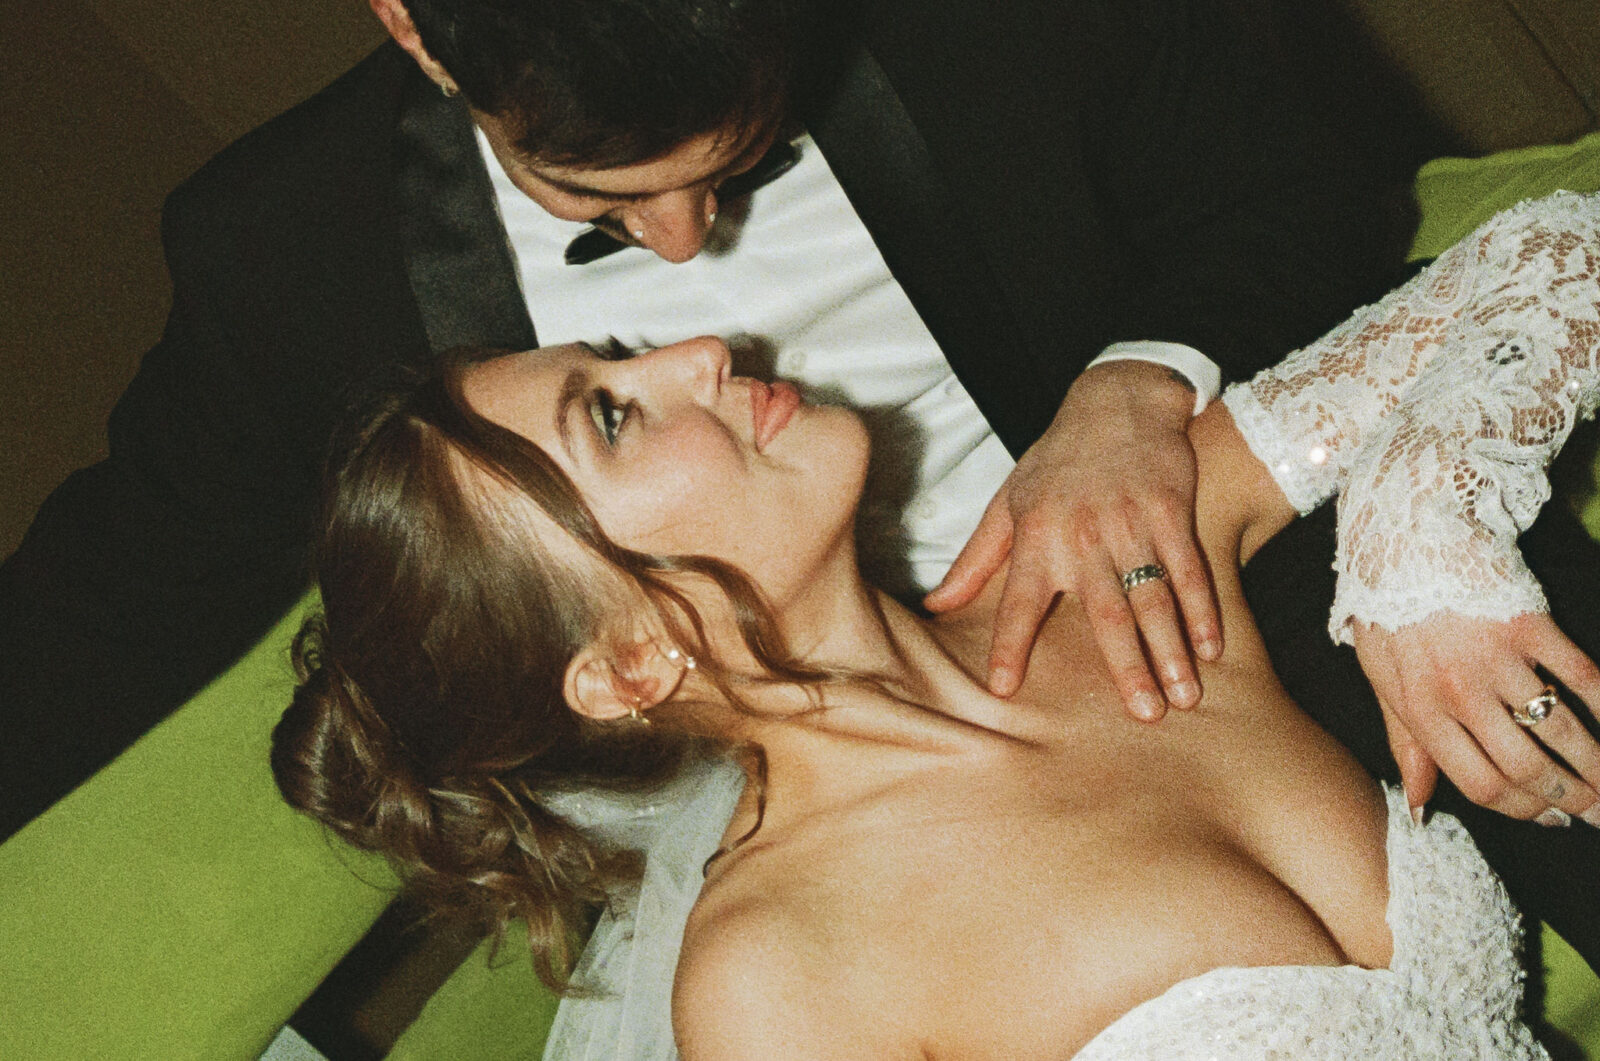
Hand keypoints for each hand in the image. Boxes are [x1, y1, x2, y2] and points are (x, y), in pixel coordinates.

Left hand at [924, 361, 1221, 716]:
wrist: (1115, 401)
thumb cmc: (1055, 461)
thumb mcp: (1008, 503)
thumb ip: (976, 560)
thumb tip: (934, 605)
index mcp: (1037, 536)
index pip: (1019, 601)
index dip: (1009, 643)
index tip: (1004, 689)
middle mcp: (1083, 534)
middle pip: (1106, 612)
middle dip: (1126, 666)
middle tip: (1144, 715)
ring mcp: (1131, 522)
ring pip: (1153, 596)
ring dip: (1172, 649)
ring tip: (1184, 698)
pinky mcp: (1171, 510)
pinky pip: (1190, 568)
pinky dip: (1203, 609)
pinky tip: (1213, 648)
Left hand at [1353, 612, 1599, 824]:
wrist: (1403, 534)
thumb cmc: (1388, 609)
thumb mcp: (1379, 678)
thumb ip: (1404, 743)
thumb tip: (1420, 807)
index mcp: (1420, 710)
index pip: (1481, 784)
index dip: (1522, 810)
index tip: (1549, 817)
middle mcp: (1459, 691)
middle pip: (1528, 768)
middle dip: (1570, 799)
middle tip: (1596, 812)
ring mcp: (1497, 658)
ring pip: (1562, 730)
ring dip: (1598, 766)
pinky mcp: (1530, 624)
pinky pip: (1584, 678)